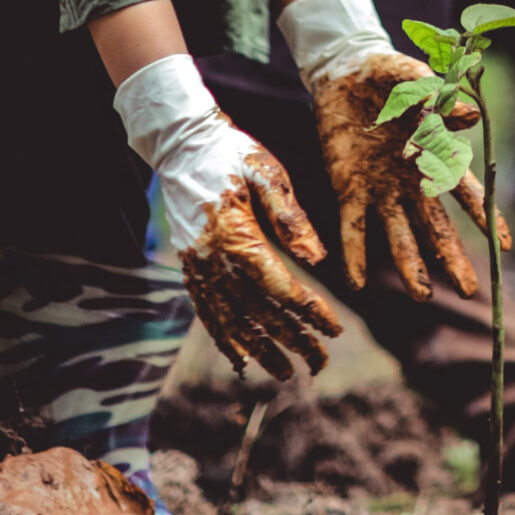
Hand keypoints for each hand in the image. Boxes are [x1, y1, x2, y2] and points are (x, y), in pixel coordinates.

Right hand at [115, 55, 342, 379]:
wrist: (179, 141)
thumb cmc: (231, 152)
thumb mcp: (267, 173)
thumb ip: (291, 218)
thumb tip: (317, 260)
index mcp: (235, 236)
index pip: (279, 286)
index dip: (309, 311)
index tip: (335, 329)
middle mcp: (211, 259)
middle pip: (257, 311)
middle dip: (291, 339)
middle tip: (320, 362)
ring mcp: (197, 265)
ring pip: (230, 319)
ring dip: (259, 348)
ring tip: (286, 372)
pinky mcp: (190, 264)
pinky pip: (206, 309)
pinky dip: (224, 337)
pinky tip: (241, 356)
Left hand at [278, 0, 507, 301]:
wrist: (344, 72)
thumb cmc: (388, 75)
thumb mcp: (412, 79)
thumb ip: (437, 99)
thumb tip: (470, 117)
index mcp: (434, 156)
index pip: (465, 193)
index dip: (484, 218)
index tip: (504, 248)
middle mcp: (412, 182)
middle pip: (436, 228)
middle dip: (452, 259)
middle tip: (469, 291)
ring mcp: (380, 189)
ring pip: (399, 236)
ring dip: (410, 265)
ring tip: (421, 297)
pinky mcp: (348, 189)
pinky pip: (352, 227)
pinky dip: (355, 254)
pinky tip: (358, 284)